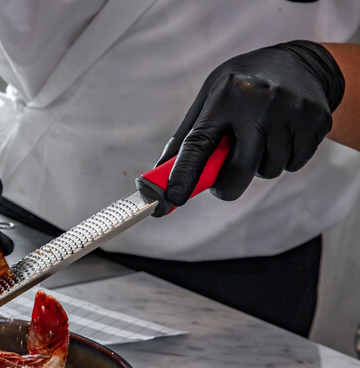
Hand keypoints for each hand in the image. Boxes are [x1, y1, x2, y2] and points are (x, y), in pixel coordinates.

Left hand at [159, 40, 344, 204]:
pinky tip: (281, 137)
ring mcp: (291, 111)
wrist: (299, 62)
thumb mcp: (211, 97)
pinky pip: (294, 163)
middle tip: (221, 187)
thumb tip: (159, 173)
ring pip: (269, 170)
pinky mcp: (316, 120)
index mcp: (225, 97)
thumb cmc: (242, 85)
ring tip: (258, 142)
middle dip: (227, 187)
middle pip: (240, 169)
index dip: (183, 174)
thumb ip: (187, 135)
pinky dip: (285, 160)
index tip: (171, 199)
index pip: (198, 143)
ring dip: (259, 167)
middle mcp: (259, 103)